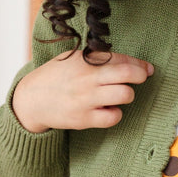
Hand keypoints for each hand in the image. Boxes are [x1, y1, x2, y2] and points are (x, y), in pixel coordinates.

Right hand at [12, 50, 154, 132]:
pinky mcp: (83, 118)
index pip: (121, 58)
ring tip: (119, 95)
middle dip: (140, 75)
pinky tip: (108, 109)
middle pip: (127, 74)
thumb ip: (97, 58)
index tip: (146, 68)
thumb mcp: (72, 59)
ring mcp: (85, 98)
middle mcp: (87, 77)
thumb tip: (131, 64)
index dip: (139, 64)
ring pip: (125, 95)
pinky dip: (115, 113)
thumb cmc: (56, 77)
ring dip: (127, 95)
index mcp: (85, 59)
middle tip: (142, 78)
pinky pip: (113, 117)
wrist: (31, 99)